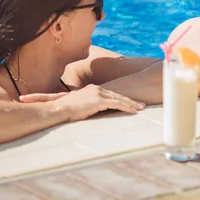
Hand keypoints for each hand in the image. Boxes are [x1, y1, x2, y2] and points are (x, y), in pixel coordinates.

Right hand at [20, 85, 145, 121]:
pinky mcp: (99, 100)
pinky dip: (126, 107)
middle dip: (130, 100)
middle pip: (117, 95)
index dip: (122, 98)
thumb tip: (90, 110)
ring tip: (140, 108)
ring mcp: (98, 93)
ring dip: (131, 104)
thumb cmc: (65, 109)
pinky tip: (133, 111)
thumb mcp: (78, 104)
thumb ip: (87, 105)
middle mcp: (97, 88)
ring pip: (119, 99)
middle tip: (141, 104)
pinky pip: (116, 104)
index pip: (111, 94)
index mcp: (93, 89)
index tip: (130, 102)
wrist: (59, 108)